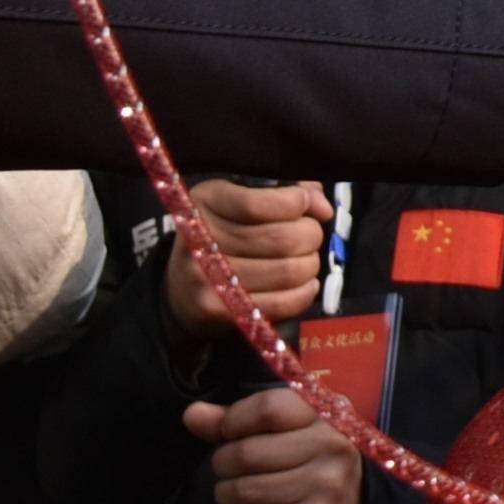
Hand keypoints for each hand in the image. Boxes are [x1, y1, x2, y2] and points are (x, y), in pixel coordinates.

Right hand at [161, 177, 328, 337]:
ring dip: (310, 265)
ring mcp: (208, 278)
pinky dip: (304, 293)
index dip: (296, 203)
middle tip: (311, 237)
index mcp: (206, 201)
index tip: (310, 206)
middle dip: (311, 235)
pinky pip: (280, 303)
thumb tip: (322, 206)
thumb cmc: (221, 235)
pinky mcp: (220, 311)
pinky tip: (306, 284)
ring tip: (306, 260)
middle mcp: (200, 237)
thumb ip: (283, 192)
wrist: (181, 290)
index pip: (259, 203)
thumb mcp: (239, 200)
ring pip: (287, 271)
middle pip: (281, 238)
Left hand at [183, 384, 359, 503]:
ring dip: (225, 494)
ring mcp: (323, 489)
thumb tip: (193, 415)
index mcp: (326, 415)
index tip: (228, 432)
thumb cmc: (315, 461)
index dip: (234, 420)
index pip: (267, 407)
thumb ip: (240, 418)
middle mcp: (330, 448)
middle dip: (223, 463)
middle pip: (247, 452)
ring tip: (232, 492)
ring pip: (242, 491)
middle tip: (227, 468)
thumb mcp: (291, 429)